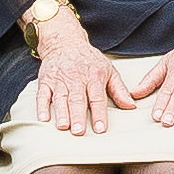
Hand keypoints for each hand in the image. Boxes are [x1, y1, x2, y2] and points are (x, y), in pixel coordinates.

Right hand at [30, 23, 122, 139]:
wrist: (65, 42)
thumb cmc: (89, 60)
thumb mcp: (109, 70)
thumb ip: (119, 90)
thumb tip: (131, 106)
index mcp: (94, 77)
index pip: (97, 97)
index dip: (99, 114)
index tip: (100, 129)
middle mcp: (76, 78)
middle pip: (77, 99)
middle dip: (78, 116)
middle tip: (79, 132)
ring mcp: (59, 80)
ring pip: (60, 98)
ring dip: (61, 112)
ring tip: (63, 126)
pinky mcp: (45, 81)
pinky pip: (42, 94)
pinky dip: (42, 107)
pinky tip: (43, 119)